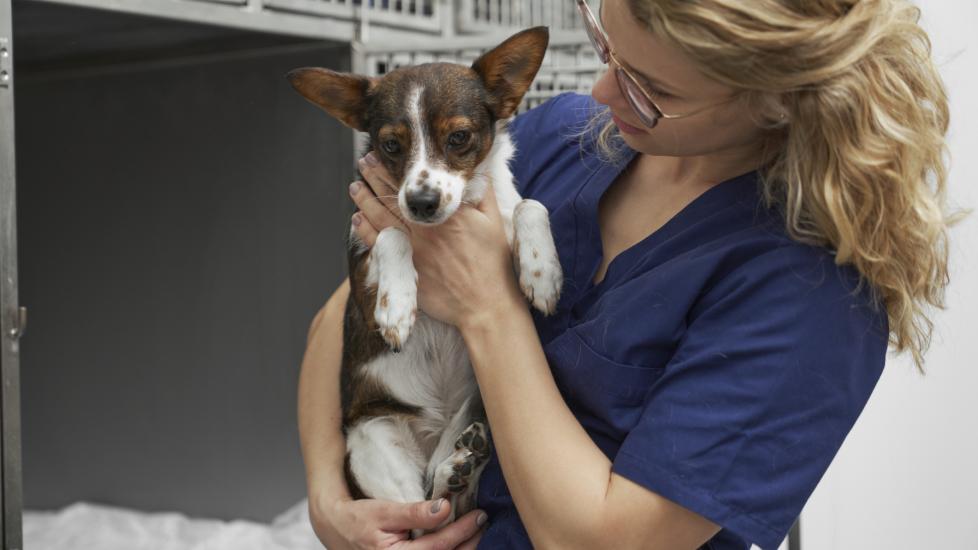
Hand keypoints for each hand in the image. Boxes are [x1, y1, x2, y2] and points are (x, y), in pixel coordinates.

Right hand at [309, 494, 485, 549]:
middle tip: (483, 522)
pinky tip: (459, 543)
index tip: (478, 514)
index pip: (439, 545)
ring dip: (462, 549)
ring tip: (476, 533)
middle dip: (468, 543)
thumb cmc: (358, 518)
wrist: (336, 529)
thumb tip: (445, 508)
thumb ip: (415, 512)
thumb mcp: (385, 511)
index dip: (462, 530)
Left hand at [350, 152, 524, 329]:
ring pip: (382, 218)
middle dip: (376, 177)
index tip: (386, 155)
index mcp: (447, 213)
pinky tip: (357, 219)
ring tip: (355, 186)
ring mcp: (414, 249)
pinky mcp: (407, 269)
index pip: (416, 184)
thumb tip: (479, 166)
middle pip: (395, 197)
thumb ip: (483, 191)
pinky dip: (366, 231)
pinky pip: (381, 246)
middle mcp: (426, 228)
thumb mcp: (494, 222)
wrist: (486, 305)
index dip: (398, 167)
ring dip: (366, 200)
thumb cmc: (493, 264)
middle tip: (364, 162)